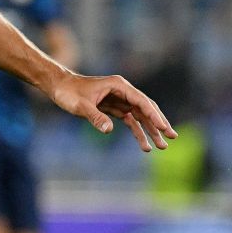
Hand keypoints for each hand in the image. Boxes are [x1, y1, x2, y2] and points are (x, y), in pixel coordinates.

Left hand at [48, 72, 175, 152]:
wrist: (59, 87)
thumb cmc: (68, 93)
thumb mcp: (80, 106)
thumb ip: (95, 117)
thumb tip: (109, 130)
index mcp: (119, 86)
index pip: (141, 102)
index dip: (154, 115)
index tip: (164, 128)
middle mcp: (123, 91)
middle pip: (146, 108)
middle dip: (159, 123)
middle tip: (172, 137)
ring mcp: (120, 100)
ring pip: (140, 116)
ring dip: (151, 131)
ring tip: (162, 146)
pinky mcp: (114, 108)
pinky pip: (130, 121)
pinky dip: (138, 132)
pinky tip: (144, 145)